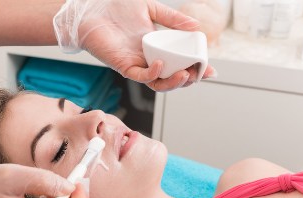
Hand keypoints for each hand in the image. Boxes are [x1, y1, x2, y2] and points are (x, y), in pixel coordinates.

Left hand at [53, 0, 216, 91]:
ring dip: (173, 82)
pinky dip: (152, 74)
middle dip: (188, 79)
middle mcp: (148, 59)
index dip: (195, 69)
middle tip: (200, 74)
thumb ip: (172, 19)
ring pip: (157, 83)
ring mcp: (136, 64)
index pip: (179, 64)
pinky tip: (160, 64)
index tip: (210, 70)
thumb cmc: (117, 8)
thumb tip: (196, 28)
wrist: (92, 8)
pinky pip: (139, 76)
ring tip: (185, 75)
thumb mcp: (151, 8)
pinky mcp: (122, 66)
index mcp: (157, 47)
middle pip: (171, 78)